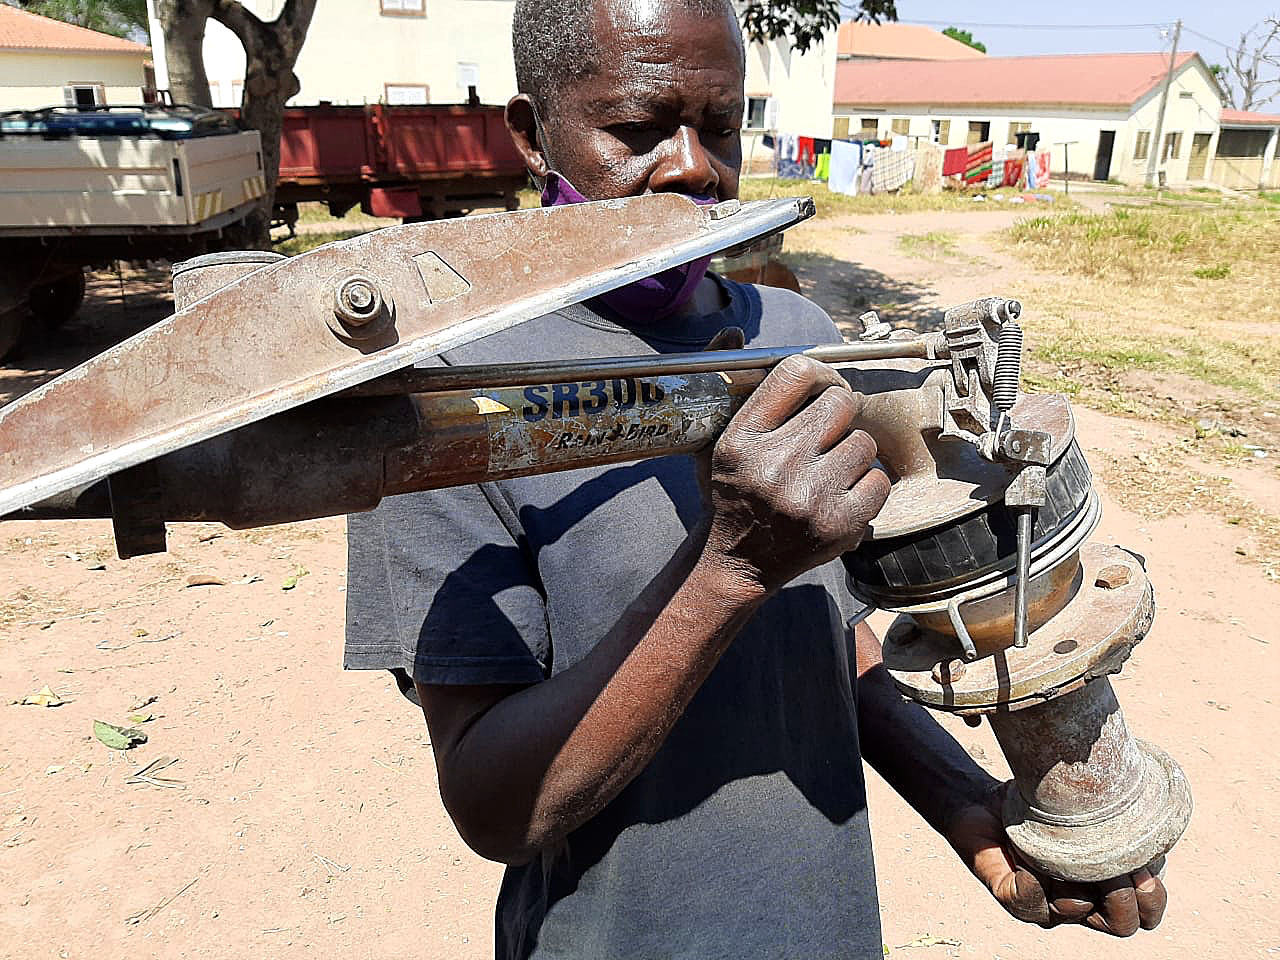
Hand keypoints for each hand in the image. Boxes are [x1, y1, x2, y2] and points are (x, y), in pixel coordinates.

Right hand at [698, 351, 889, 593]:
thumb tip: (731, 331)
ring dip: (850, 452)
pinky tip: (840, 493)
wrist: (736, 562)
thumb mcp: (714, 440)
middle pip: (839, 402)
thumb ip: (728, 384)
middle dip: (836, 414)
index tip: (818, 386)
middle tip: (825, 431)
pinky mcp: (838, 525)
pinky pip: (878, 480)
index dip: (816, 372)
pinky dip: (864, 485)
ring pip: (862, 442)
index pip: (795, 372)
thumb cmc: (729, 492)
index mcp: (742, 439)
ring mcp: (809, 498)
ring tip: (827, 468)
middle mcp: (775, 466)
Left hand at [945, 788, 1167, 936]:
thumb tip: (1141, 823)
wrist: (981, 801)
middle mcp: (1079, 902)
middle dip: (1122, 893)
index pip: (1145, 915)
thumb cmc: (1038, 803)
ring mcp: (1046, 904)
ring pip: (1074, 910)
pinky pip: (1028, 902)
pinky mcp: (1012, 897)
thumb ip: (1113, 815)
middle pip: (1121, 925)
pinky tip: (1025, 853)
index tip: (1145, 865)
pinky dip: (1031, 879)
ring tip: (1061, 846)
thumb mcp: (1083, 804)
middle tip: (1108, 862)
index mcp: (1104, 887)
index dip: (1152, 898)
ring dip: (1072, 876)